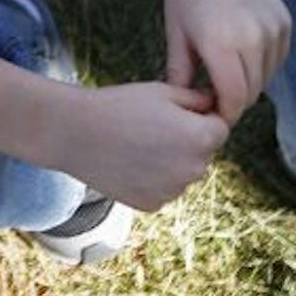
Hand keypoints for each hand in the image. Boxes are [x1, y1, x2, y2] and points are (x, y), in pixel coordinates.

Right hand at [56, 82, 228, 211]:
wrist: (75, 133)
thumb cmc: (118, 106)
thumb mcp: (162, 91)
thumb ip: (197, 99)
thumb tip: (213, 106)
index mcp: (201, 138)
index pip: (220, 128)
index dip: (200, 116)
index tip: (173, 112)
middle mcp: (194, 169)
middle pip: (202, 152)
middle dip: (187, 140)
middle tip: (151, 126)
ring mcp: (173, 191)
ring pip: (182, 172)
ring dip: (170, 161)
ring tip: (136, 144)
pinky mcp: (152, 204)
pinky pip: (163, 188)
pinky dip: (152, 178)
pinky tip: (129, 162)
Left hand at [164, 0, 291, 126]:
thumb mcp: (175, 34)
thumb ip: (181, 75)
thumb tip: (187, 107)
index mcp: (221, 45)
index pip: (234, 99)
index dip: (225, 113)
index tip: (214, 113)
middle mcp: (253, 40)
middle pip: (252, 92)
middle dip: (235, 99)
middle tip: (216, 93)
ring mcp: (273, 30)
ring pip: (267, 77)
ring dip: (250, 81)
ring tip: (226, 69)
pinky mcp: (285, 22)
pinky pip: (278, 58)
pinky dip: (263, 64)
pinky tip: (242, 51)